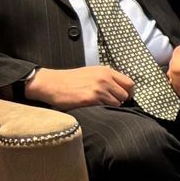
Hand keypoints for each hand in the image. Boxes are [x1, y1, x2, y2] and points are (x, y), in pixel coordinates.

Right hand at [21, 65, 135, 108]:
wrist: (50, 83)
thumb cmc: (69, 80)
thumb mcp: (91, 72)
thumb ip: (106, 77)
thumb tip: (121, 87)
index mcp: (106, 71)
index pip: (129, 83)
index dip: (128, 92)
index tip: (124, 97)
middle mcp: (104, 79)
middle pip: (125, 95)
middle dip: (120, 100)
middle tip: (110, 102)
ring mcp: (98, 89)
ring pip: (117, 103)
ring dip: (110, 106)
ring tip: (98, 104)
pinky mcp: (91, 99)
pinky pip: (105, 108)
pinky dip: (101, 110)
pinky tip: (92, 107)